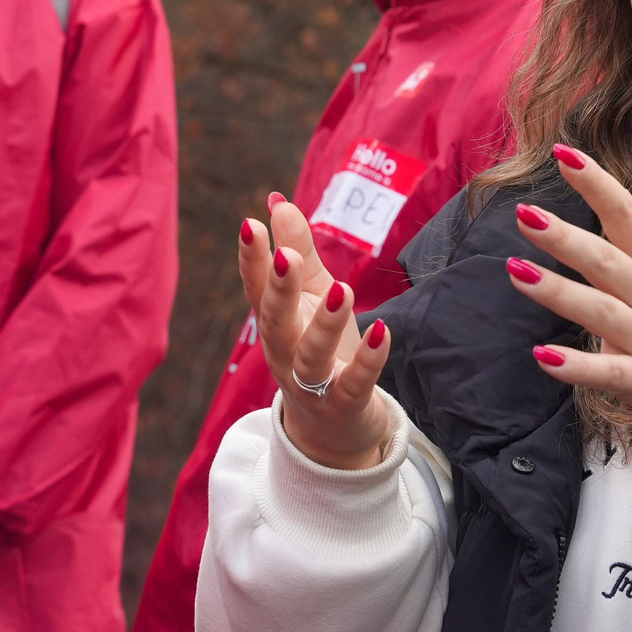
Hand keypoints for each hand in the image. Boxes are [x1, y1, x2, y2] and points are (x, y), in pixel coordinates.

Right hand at [240, 196, 395, 469]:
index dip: (252, 259)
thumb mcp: (310, 297)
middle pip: (274, 322)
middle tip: (285, 255)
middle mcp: (284, 353)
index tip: (250, 224)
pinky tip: (382, 333)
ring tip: (340, 290)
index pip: (257, 289)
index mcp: (276, 323)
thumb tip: (277, 201)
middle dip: (278, 289)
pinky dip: (367, 361)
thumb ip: (297, 251)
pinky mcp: (343, 404)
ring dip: (323, 323)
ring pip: (310, 356)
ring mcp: (311, 384)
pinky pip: (353, 383)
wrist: (332, 429)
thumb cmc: (320, 350)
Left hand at [507, 135, 631, 428]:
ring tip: (517, 271)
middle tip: (525, 215)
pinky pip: (607, 372)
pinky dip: (577, 367)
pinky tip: (543, 355)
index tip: (563, 154)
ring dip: (558, 293)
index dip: (595, 183)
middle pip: (604, 261)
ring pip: (598, 312)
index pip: (626, 213)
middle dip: (564, 238)